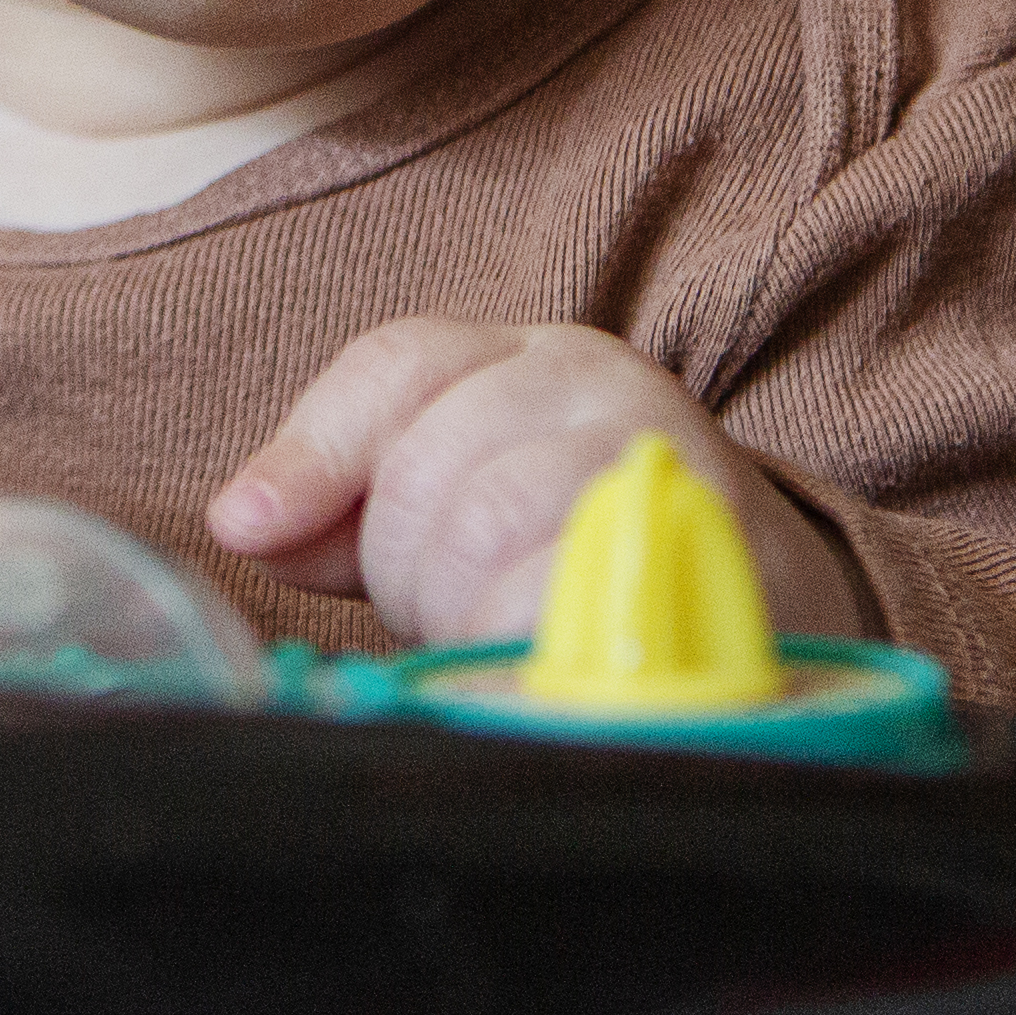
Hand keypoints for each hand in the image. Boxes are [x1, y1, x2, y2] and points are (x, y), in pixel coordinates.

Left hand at [203, 317, 861, 647]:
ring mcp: (663, 461)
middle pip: (430, 460)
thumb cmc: (582, 560)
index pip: (397, 368)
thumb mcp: (463, 505)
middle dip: (407, 566)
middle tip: (449, 613)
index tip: (247, 530)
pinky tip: (532, 656)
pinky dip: (525, 637)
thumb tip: (246, 521)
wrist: (770, 616)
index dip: (311, 453)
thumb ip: (349, 507)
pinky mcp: (715, 552)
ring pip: (491, 519)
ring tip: (500, 632)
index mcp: (532, 357)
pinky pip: (570, 589)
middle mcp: (603, 384)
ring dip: (466, 607)